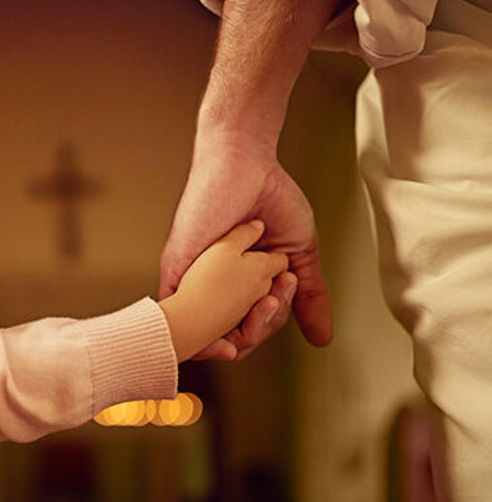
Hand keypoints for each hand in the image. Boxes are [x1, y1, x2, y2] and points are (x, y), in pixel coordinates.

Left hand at [159, 130, 332, 355]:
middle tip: (277, 293)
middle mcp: (215, 287)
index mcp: (240, 286)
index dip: (267, 327)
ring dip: (244, 327)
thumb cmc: (269, 199)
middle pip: (233, 337)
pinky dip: (202, 333)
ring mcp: (195, 281)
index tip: (282, 300)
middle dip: (261, 326)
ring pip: (211, 332)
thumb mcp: (299, 254)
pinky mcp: (177, 270)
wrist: (246, 164)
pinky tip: (224, 333)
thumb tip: (322, 336)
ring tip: (266, 293)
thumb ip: (309, 294)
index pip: (251, 329)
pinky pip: (178, 315)